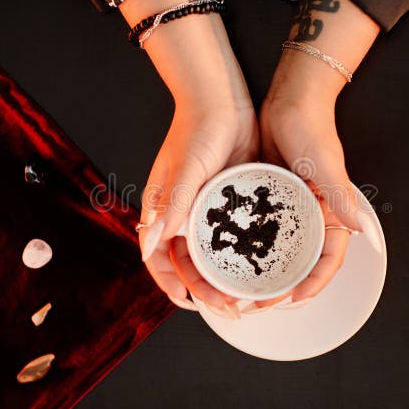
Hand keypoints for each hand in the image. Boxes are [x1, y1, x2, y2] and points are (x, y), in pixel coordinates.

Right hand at [139, 96, 257, 317]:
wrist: (224, 100)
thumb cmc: (196, 131)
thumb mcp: (185, 172)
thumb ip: (171, 208)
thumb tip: (150, 246)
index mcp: (163, 210)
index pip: (159, 258)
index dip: (171, 284)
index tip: (189, 303)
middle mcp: (183, 214)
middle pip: (188, 263)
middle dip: (204, 289)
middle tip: (229, 308)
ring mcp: (208, 210)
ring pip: (212, 255)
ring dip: (224, 277)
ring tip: (244, 297)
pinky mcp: (231, 202)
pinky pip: (234, 236)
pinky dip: (240, 255)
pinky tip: (258, 268)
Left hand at [255, 91, 376, 309]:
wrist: (289, 97)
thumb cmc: (312, 126)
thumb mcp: (324, 163)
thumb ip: (340, 195)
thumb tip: (360, 228)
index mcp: (330, 210)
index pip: (328, 256)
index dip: (315, 282)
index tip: (294, 298)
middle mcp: (311, 212)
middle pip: (300, 259)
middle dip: (283, 284)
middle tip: (258, 301)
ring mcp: (288, 206)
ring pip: (277, 248)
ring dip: (263, 269)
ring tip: (241, 288)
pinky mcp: (267, 195)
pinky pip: (258, 227)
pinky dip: (248, 244)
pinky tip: (228, 256)